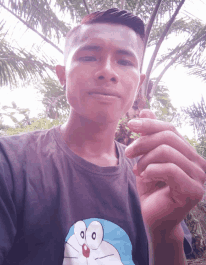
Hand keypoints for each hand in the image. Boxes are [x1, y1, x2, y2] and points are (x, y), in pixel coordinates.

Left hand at [125, 109, 205, 234]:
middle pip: (168, 137)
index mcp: (187, 152)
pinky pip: (171, 170)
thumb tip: (146, 111)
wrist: (151, 216)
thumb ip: (149, 135)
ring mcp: (199, 177)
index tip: (130, 125)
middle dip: (143, 142)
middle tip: (128, 153)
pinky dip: (152, 170)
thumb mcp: (146, 157)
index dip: (149, 124)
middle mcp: (198, 162)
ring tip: (137, 170)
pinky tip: (144, 176)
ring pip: (167, 151)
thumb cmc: (149, 187)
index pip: (170, 129)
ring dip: (146, 159)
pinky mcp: (194, 191)